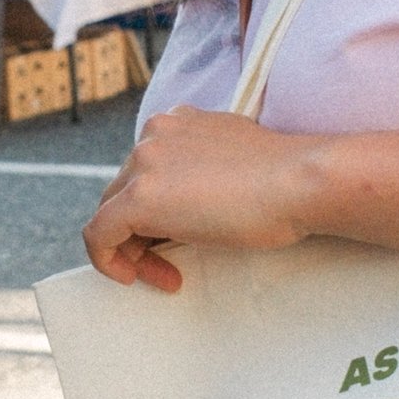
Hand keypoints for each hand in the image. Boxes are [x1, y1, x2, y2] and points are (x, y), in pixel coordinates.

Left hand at [84, 108, 314, 294]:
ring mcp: (144, 163)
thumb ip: (202, 168)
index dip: (155, 210)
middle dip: (140, 231)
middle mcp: (154, 134)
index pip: (146, 169)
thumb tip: (193, 198)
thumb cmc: (285, 180)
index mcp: (178, 121)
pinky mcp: (139, 199)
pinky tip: (134, 277)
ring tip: (163, 274)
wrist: (299, 181)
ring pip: (111, 212)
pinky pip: (98, 233)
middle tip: (167, 263)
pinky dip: (108, 259)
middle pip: (124, 190)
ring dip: (131, 248)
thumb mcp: (232, 160)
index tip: (177, 236)